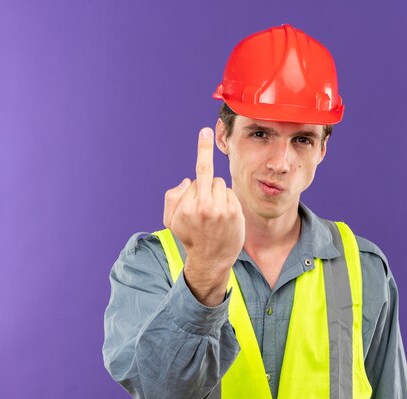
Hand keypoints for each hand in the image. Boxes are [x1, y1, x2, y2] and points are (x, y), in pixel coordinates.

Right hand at [163, 127, 244, 305]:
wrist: (211, 260)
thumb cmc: (190, 238)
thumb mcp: (171, 220)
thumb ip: (173, 197)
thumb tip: (188, 180)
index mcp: (187, 205)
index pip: (197, 176)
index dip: (201, 166)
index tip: (205, 132)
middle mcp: (204, 206)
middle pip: (210, 178)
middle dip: (207, 187)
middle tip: (207, 206)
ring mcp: (221, 210)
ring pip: (221, 185)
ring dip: (218, 194)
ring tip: (215, 215)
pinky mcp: (235, 213)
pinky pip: (231, 195)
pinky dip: (228, 202)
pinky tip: (225, 218)